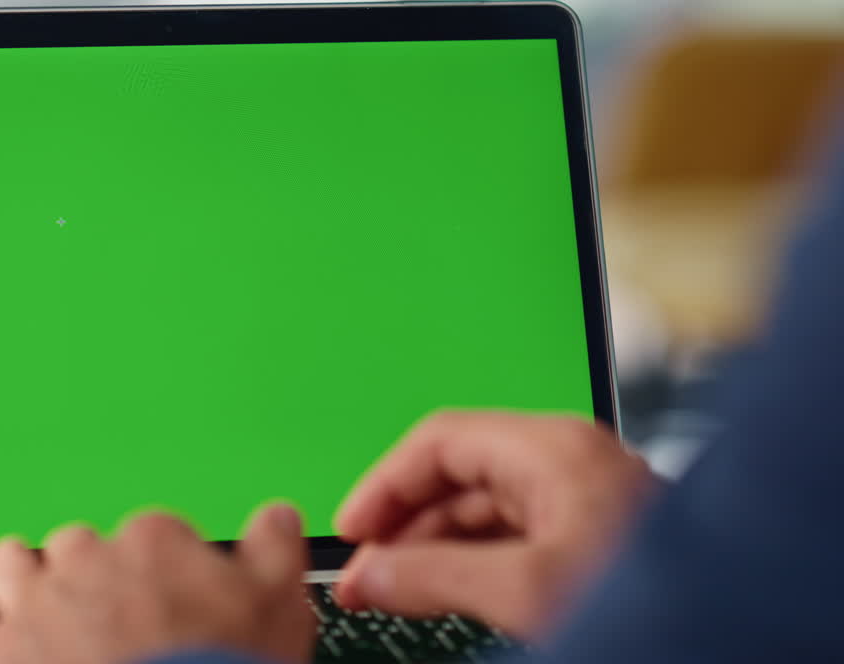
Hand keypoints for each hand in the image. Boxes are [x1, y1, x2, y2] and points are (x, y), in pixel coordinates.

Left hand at [0, 504, 313, 663]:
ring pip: (6, 564)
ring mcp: (33, 602)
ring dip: (16, 583)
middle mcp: (86, 559)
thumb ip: (276, 550)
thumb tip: (277, 516)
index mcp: (153, 543)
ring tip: (32, 612)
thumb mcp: (279, 605)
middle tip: (104, 618)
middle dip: (85, 576)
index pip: (150, 533)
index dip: (158, 570)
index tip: (165, 599)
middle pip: (75, 546)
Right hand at [333, 410, 657, 639]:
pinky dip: (470, 561)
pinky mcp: (590, 533)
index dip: (384, 484)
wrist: (721, 632)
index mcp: (550, 448)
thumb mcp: (521, 588)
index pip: (438, 441)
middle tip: (368, 572)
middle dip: (405, 523)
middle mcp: (564, 460)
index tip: (352, 529)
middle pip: (457, 474)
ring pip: (481, 508)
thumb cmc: (649, 597)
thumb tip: (369, 575)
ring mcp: (580, 495)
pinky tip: (448, 592)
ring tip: (398, 591)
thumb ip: (431, 575)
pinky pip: (509, 534)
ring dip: (433, 547)